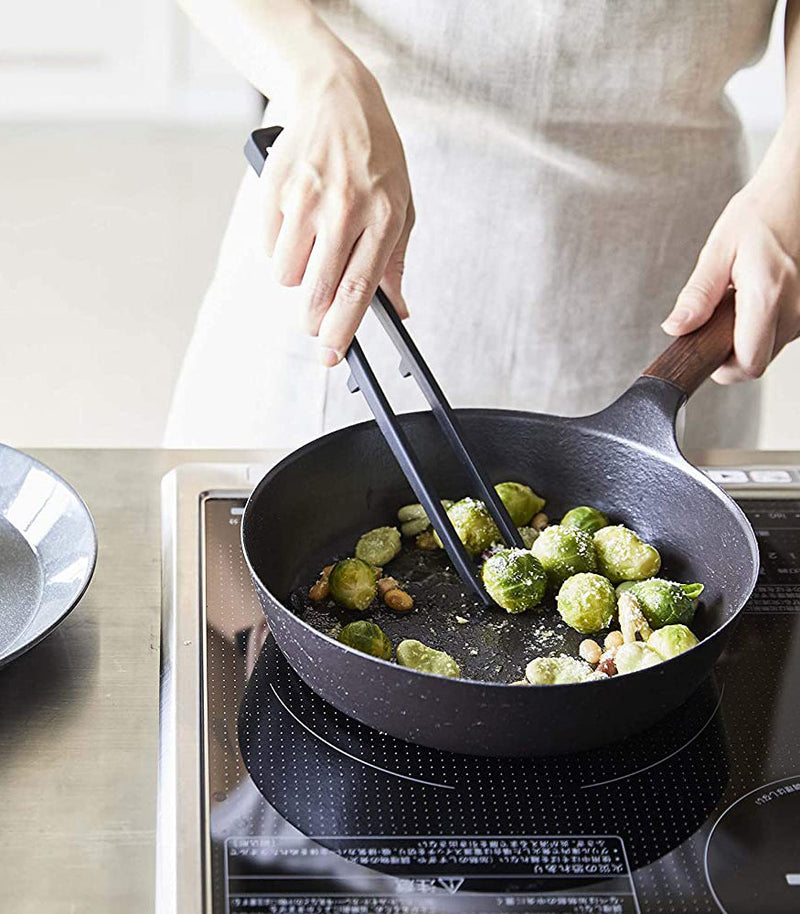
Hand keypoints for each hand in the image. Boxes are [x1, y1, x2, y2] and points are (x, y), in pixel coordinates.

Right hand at [260, 54, 413, 365]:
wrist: (338, 97)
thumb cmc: (376, 159)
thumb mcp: (403, 206)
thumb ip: (396, 263)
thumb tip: (399, 310)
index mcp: (384, 218)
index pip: (358, 291)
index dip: (341, 331)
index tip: (331, 356)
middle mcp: (345, 210)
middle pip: (318, 292)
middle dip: (313, 319)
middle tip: (315, 323)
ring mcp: (307, 199)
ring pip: (286, 274)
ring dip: (297, 275)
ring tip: (314, 247)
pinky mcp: (275, 189)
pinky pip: (269, 246)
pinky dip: (280, 246)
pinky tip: (297, 221)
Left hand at [662, 155, 799, 383]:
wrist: (795, 192)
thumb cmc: (760, 213)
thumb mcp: (718, 250)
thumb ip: (697, 294)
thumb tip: (677, 327)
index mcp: (767, 296)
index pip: (748, 364)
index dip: (723, 369)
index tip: (706, 355)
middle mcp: (794, 308)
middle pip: (759, 361)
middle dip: (732, 353)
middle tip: (714, 325)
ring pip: (771, 348)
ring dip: (748, 337)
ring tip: (736, 302)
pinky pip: (783, 332)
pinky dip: (763, 325)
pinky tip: (754, 299)